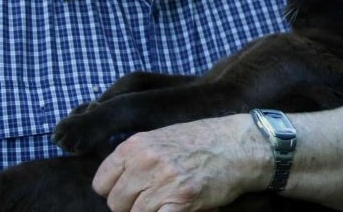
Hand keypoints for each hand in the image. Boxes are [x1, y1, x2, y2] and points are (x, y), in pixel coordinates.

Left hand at [92, 115, 269, 211]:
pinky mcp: (181, 201)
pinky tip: (177, 208)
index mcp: (137, 145)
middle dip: (131, 206)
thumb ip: (138, 157)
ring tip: (167, 203)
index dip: (115, 191)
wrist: (241, 145)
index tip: (131, 192)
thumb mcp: (164, 137)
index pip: (101, 183)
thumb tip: (117, 182)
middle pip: (115, 203)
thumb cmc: (205, 140)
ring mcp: (163, 182)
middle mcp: (145, 162)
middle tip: (154, 199)